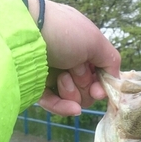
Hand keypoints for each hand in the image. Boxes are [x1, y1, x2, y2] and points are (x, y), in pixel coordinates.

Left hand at [27, 0, 120, 114]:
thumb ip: (111, 60)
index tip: (98, 90)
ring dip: (72, 92)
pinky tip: (72, 109)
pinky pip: (54, 104)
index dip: (101, 85)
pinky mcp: (37, 87)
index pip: (98, 74)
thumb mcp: (95, 40)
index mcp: (82, 48)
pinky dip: (64, 108)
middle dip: (84, 85)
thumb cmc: (63, 32)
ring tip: (62, 78)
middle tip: (75, 72)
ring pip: (72, 98)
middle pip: (87, 89)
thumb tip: (115, 80)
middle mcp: (69, 61)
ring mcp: (53, 75)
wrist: (25, 33)